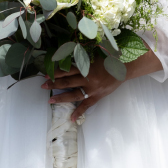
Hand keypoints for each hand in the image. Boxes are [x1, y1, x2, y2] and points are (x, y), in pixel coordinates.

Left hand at [44, 50, 162, 123]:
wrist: (125, 67)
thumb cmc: (110, 58)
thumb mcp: (95, 54)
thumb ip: (83, 55)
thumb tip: (69, 50)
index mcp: (86, 67)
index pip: (67, 70)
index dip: (55, 72)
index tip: (46, 73)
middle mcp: (87, 79)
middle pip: (67, 82)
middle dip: (54, 84)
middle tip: (42, 85)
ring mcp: (92, 90)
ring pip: (73, 95)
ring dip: (61, 98)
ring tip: (50, 100)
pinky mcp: (97, 97)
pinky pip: (86, 106)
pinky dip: (78, 112)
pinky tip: (71, 118)